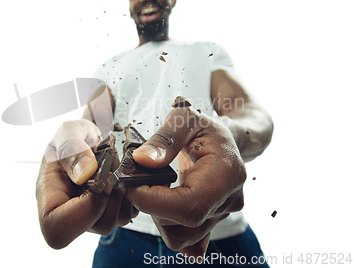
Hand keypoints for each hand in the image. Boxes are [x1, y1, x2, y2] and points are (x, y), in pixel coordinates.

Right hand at [36, 119, 137, 248]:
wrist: (88, 138)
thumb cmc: (73, 137)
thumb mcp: (67, 132)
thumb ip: (71, 149)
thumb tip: (84, 173)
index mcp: (49, 201)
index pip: (59, 229)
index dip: (87, 210)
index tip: (100, 182)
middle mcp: (70, 215)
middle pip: (98, 226)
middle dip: (113, 194)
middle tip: (111, 166)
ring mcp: (92, 217)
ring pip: (118, 220)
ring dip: (123, 190)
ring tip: (114, 166)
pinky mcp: (111, 213)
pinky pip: (130, 212)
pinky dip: (131, 192)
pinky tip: (120, 174)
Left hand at [126, 107, 245, 257]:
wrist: (226, 138)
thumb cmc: (205, 126)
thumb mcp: (184, 119)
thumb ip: (164, 139)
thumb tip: (141, 160)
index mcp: (226, 174)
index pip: (187, 206)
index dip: (153, 202)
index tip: (130, 186)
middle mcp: (228, 200)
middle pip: (182, 226)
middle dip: (151, 207)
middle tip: (136, 182)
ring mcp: (222, 214)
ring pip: (182, 238)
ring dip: (157, 217)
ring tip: (151, 189)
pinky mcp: (212, 220)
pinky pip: (188, 239)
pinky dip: (169, 226)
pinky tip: (162, 204)